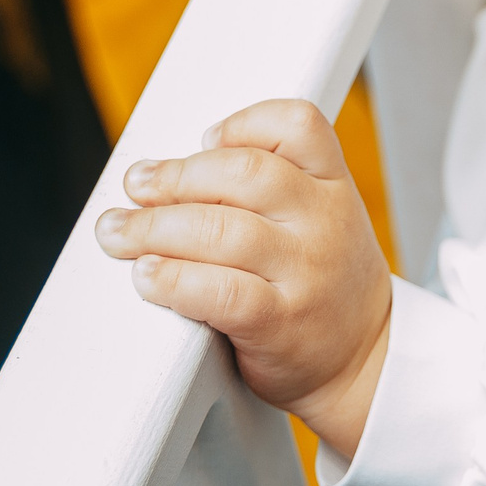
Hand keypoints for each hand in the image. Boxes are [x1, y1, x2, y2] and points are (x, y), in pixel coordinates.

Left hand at [96, 100, 391, 456]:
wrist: (366, 361)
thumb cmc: (327, 285)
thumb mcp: (324, 218)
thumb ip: (272, 187)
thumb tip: (171, 171)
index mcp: (334, 186)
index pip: (298, 126)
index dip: (243, 124)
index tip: (205, 141)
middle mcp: (325, 222)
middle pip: (243, 174)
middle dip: (174, 177)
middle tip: (136, 186)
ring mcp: (306, 273)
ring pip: (222, 231)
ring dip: (154, 228)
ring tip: (118, 233)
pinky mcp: (281, 323)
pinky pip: (221, 293)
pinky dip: (174, 280)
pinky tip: (149, 276)